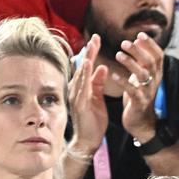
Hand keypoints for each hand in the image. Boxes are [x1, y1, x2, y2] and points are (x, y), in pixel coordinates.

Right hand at [68, 34, 108, 155]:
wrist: (88, 141)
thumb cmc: (93, 122)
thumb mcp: (98, 99)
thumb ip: (99, 83)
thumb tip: (103, 67)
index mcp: (81, 88)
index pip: (86, 67)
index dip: (91, 53)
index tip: (97, 39)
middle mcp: (76, 90)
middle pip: (82, 67)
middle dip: (89, 52)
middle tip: (96, 37)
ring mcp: (76, 96)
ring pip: (81, 74)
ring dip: (86, 58)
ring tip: (92, 45)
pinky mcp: (79, 104)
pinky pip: (82, 85)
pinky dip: (84, 73)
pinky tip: (87, 63)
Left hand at [111, 32, 163, 143]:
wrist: (140, 121)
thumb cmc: (138, 95)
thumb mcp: (141, 75)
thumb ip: (141, 59)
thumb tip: (138, 39)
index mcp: (156, 74)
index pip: (158, 55)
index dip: (150, 44)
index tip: (139, 35)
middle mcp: (154, 82)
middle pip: (150, 62)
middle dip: (138, 51)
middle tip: (124, 43)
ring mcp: (147, 93)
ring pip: (143, 75)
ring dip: (130, 63)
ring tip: (118, 55)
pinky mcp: (139, 103)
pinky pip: (132, 91)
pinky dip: (123, 82)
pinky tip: (114, 76)